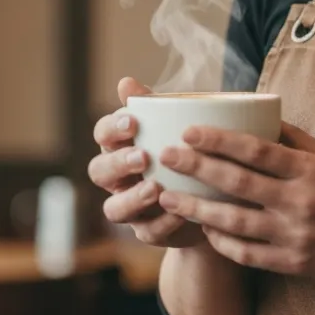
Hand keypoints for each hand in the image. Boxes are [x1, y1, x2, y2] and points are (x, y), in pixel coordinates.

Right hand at [87, 77, 203, 247]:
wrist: (215, 194)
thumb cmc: (187, 151)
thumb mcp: (175, 127)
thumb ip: (153, 107)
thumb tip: (126, 82)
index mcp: (121, 146)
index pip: (103, 134)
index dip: (112, 129)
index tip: (133, 122)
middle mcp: (118, 178)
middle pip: (99, 171)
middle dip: (118, 164)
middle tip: (142, 157)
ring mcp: (131, 208)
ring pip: (113, 209)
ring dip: (132, 199)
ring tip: (154, 188)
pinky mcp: (148, 231)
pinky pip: (147, 232)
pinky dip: (162, 222)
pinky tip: (179, 212)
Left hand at [156, 122, 314, 283]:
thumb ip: (296, 140)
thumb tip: (260, 114)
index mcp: (310, 171)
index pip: (255, 150)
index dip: (218, 140)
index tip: (189, 131)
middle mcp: (300, 203)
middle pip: (237, 183)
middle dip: (195, 169)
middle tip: (165, 157)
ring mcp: (295, 236)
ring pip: (234, 223)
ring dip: (196, 209)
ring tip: (168, 197)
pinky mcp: (293, 264)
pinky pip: (247, 254)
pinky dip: (221, 242)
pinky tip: (204, 230)